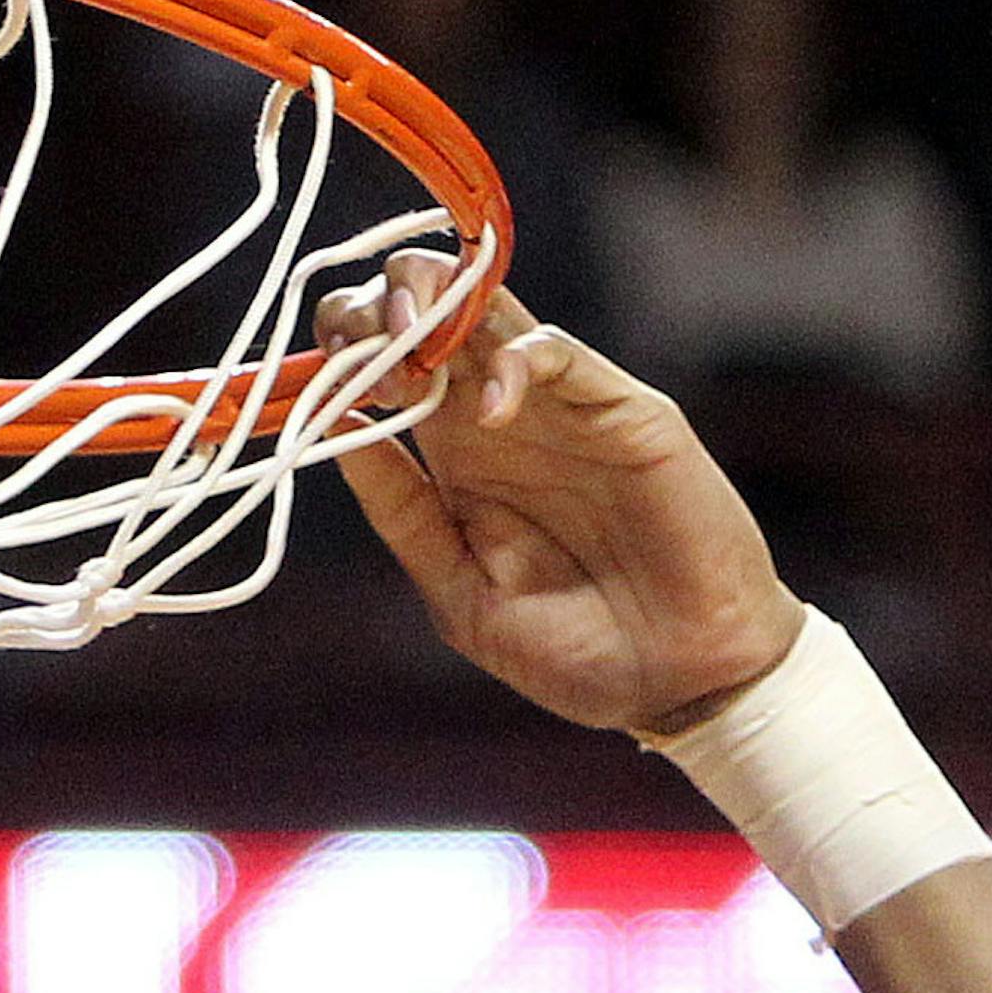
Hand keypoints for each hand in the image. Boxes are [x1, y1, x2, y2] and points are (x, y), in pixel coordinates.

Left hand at [317, 255, 803, 731]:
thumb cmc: (576, 652)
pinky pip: (562, 354)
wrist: (678, 684)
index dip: (345, 347)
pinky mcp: (625, 411)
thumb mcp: (461, 594)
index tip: (312, 370)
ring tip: (404, 345)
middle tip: (355, 342)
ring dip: (435, 308)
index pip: (386, 369)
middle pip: (428, 317)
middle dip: (377, 308)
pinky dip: (517, 362)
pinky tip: (491, 407)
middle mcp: (502, 420)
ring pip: (489, 312)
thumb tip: (334, 433)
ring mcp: (563, 409)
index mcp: (454, 461)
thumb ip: (403, 516)